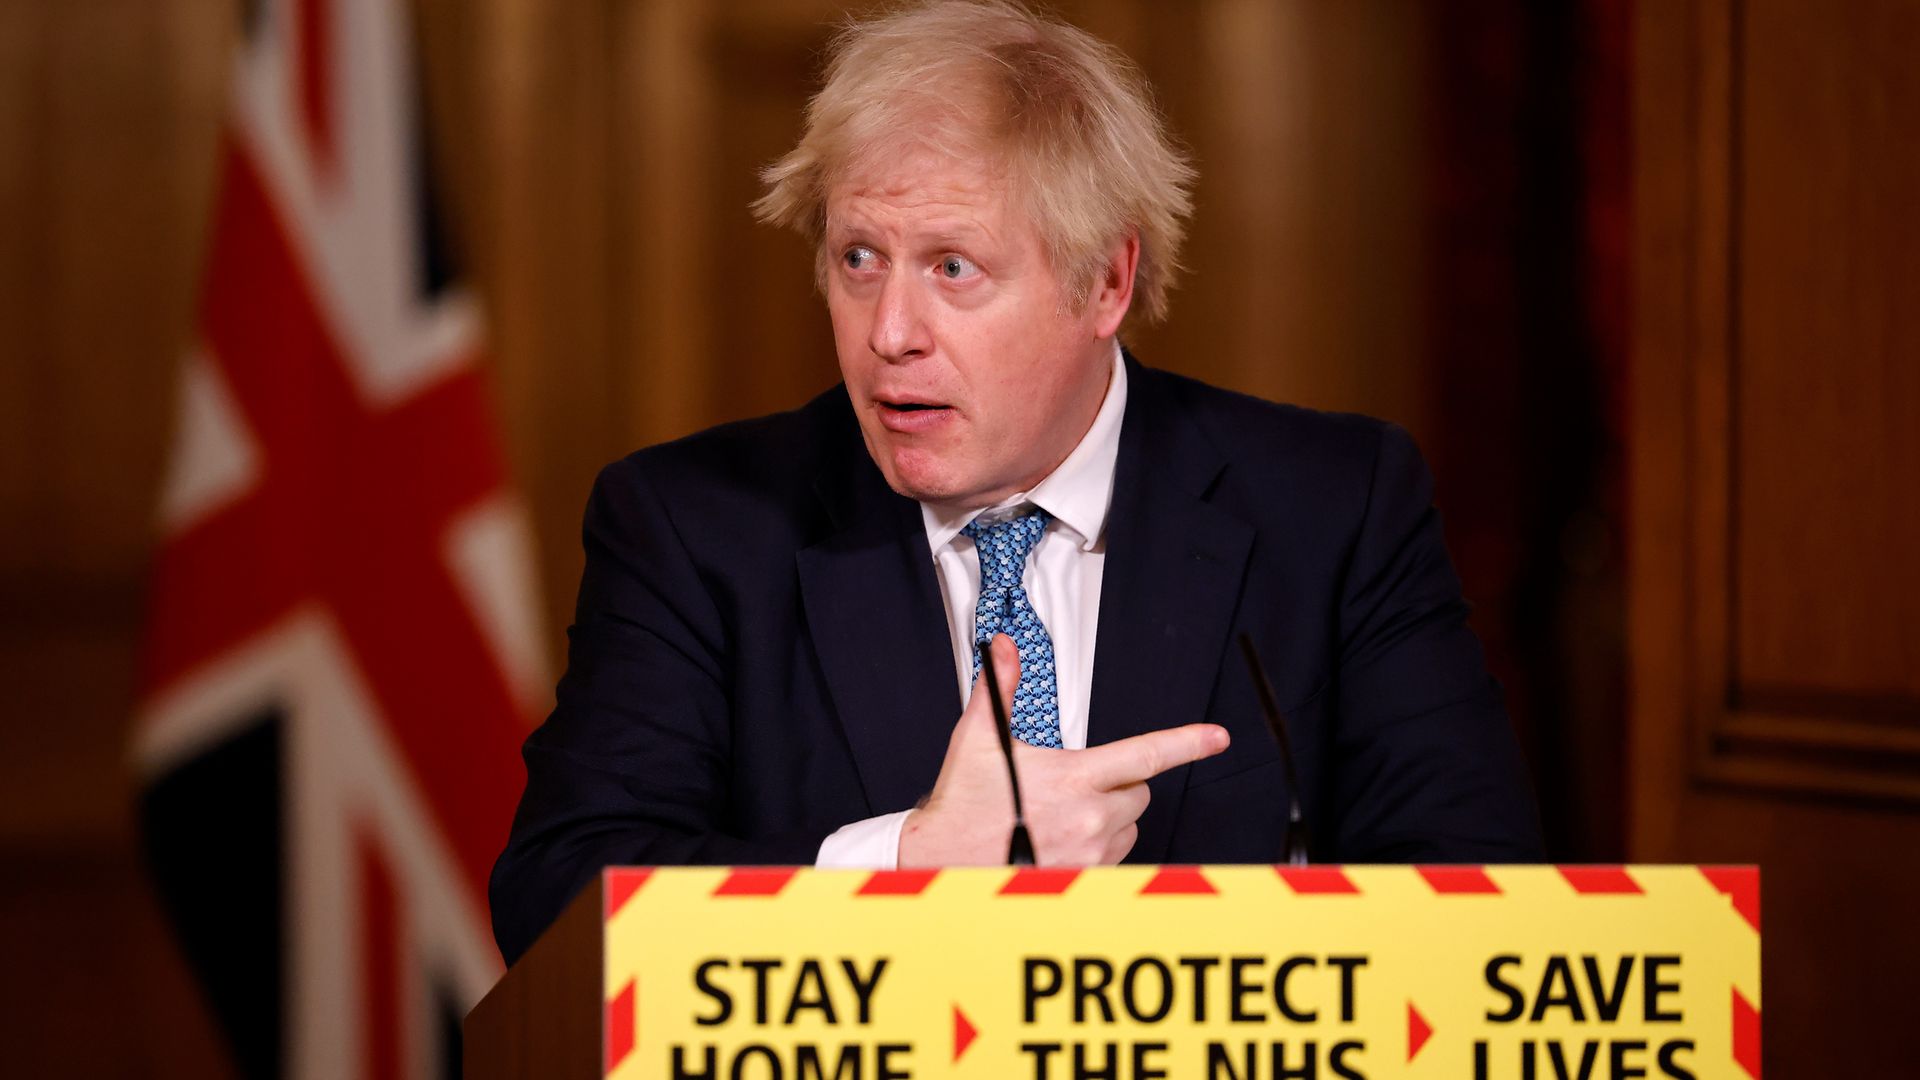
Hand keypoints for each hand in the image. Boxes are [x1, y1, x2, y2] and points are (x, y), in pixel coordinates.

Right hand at [898, 633, 1229, 866]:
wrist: (942, 860)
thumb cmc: (963, 803)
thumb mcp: (981, 739)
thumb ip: (1000, 689)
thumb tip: (1005, 649)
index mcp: (1074, 779)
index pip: (1146, 754)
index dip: (1187, 742)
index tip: (1218, 737)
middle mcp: (1091, 818)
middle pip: (1141, 790)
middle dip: (1120, 781)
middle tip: (1077, 782)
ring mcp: (1091, 854)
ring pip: (1131, 823)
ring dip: (1112, 814)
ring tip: (1064, 813)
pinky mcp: (1086, 879)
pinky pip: (1117, 855)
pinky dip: (1102, 844)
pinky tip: (1065, 837)